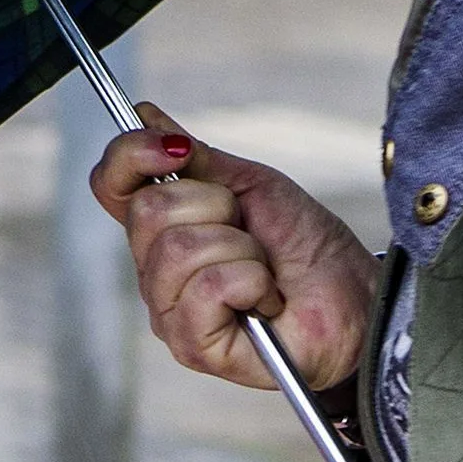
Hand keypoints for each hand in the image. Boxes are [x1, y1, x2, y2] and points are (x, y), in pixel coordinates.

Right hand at [93, 105, 379, 391]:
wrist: (353, 295)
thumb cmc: (304, 246)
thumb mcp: (248, 184)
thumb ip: (194, 157)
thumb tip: (146, 115)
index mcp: (161, 229)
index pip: (109, 184)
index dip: (131, 155)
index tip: (175, 148)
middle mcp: (154, 271)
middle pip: (148, 211)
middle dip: (215, 207)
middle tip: (248, 229)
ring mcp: (169, 312)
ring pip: (178, 248)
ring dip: (241, 248)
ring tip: (262, 268)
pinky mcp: (193, 346)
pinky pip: (208, 287)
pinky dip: (252, 281)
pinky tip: (266, 299)